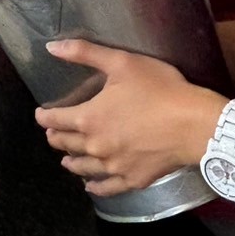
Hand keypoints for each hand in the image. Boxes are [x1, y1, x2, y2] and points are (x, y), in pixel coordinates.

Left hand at [35, 41, 226, 196]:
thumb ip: (84, 53)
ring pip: (84, 167)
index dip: (45, 117)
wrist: (193, 124)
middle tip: (52, 136)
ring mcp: (114, 166)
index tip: (41, 115)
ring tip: (66, 161)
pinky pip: (108, 187)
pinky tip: (91, 186)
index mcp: (88, 118)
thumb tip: (51, 47)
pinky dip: (95, 187)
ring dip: (72, 162)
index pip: (56, 120)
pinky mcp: (134, 179)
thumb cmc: (158, 90)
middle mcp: (96, 146)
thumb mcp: (121, 62)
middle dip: (57, 138)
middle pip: (67, 144)